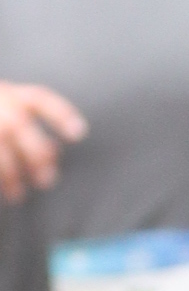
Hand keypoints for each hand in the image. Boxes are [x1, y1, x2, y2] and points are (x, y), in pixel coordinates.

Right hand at [0, 79, 86, 202]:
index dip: (61, 114)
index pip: (40, 100)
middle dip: (36, 154)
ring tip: (18, 195)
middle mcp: (0, 106)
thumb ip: (32, 127)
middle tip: (47, 180)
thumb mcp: (11, 108)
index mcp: (14, 96)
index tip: (79, 133)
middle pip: (19, 126)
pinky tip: (2, 190)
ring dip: (10, 175)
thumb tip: (54, 153)